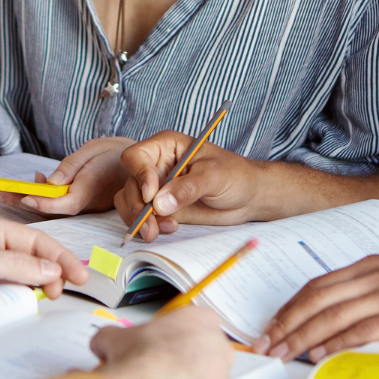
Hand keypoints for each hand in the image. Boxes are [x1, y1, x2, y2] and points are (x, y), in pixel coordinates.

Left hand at [0, 137, 134, 216]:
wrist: (138, 164)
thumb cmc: (114, 153)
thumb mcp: (91, 151)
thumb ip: (70, 167)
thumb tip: (47, 182)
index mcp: (88, 191)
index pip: (61, 203)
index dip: (40, 202)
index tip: (22, 197)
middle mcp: (84, 203)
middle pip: (47, 208)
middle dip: (18, 201)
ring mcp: (81, 206)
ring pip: (49, 207)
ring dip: (24, 199)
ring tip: (0, 191)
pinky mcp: (80, 204)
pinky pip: (56, 204)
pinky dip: (39, 196)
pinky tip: (31, 185)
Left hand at [0, 213, 88, 309]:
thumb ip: (14, 265)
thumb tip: (51, 270)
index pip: (36, 240)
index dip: (61, 257)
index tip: (81, 276)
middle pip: (30, 258)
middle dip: (50, 274)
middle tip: (61, 295)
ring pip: (16, 277)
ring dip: (31, 289)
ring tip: (43, 302)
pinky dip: (12, 300)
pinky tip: (17, 309)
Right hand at [92, 306, 233, 378]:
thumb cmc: (142, 363)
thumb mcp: (114, 339)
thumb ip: (112, 338)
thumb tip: (104, 344)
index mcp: (200, 320)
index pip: (186, 322)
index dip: (164, 334)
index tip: (150, 343)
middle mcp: (218, 347)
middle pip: (196, 351)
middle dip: (173, 360)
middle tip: (147, 368)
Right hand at [114, 131, 267, 242]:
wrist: (248, 197)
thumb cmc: (235, 175)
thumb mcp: (214, 176)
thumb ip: (187, 188)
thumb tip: (159, 204)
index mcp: (166, 147)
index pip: (136, 156)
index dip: (139, 176)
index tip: (152, 196)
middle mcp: (156, 166)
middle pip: (130, 184)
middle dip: (137, 207)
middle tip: (150, 227)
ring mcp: (157, 188)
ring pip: (130, 202)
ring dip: (139, 220)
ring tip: (159, 231)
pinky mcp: (161, 208)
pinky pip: (141, 217)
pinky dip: (148, 226)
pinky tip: (169, 228)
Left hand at [253, 244, 378, 361]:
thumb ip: (374, 290)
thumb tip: (347, 316)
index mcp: (370, 266)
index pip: (316, 285)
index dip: (290, 306)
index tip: (272, 324)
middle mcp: (373, 276)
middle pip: (315, 299)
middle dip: (285, 322)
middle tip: (264, 343)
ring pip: (331, 314)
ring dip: (301, 335)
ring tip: (281, 352)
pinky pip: (362, 328)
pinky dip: (336, 340)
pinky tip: (321, 351)